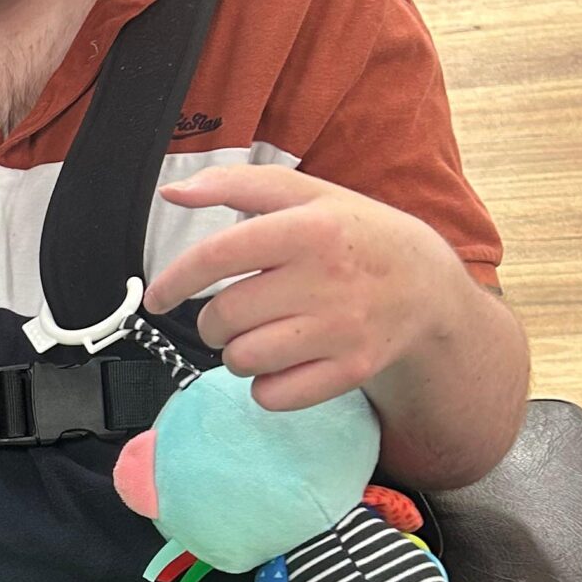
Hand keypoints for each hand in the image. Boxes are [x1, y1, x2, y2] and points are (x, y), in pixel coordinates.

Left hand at [145, 168, 466, 413]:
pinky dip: (266, 386)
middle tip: (238, 311)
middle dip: (214, 321)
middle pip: (223, 317)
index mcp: (309, 227)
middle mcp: (326, 279)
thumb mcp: (304, 194)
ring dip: (238, 353)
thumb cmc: (351, 235)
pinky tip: (284, 361)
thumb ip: (234, 185)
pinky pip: (273, 396)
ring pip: (242, 360)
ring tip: (264, 333)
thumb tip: (171, 192)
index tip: (157, 298)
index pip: (217, 256)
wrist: (425, 285)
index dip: (175, 280)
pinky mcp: (352, 370)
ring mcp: (342, 329)